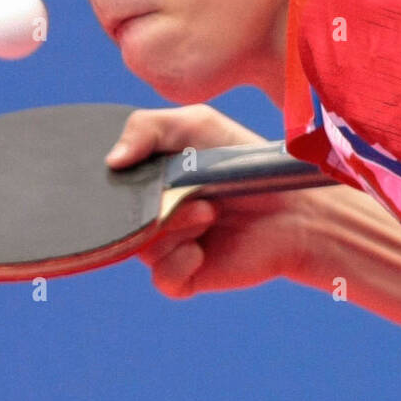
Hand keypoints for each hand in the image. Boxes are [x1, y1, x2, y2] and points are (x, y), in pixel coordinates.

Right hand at [104, 104, 318, 297]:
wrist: (294, 207)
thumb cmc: (243, 161)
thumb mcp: (196, 125)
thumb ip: (146, 128)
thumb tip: (110, 162)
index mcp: (146, 179)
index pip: (106, 183)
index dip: (113, 177)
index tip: (134, 167)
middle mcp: (151, 213)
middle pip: (119, 217)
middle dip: (151, 203)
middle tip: (186, 191)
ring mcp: (167, 245)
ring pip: (142, 246)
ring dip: (174, 227)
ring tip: (209, 212)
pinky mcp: (186, 275)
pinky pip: (163, 276)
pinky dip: (179, 261)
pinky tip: (202, 249)